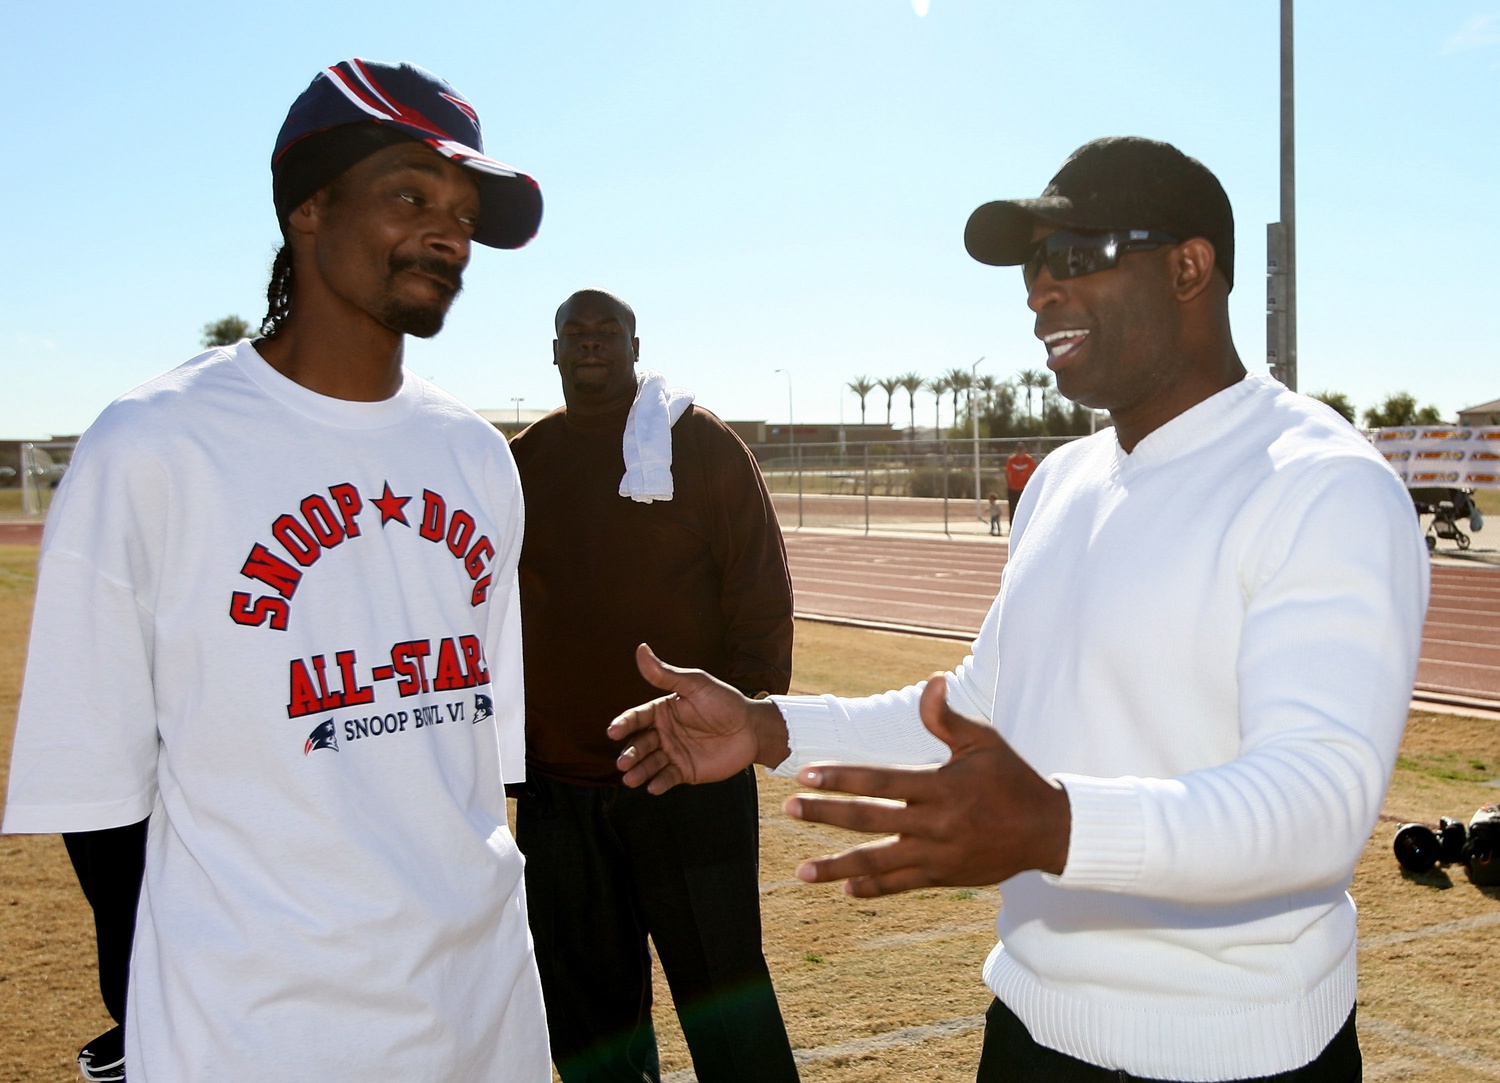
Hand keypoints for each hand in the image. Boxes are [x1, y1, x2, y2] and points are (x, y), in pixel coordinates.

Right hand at [609, 644, 789, 793]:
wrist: (752, 728)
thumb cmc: (724, 702)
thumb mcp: (695, 685)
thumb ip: (666, 675)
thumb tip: (640, 649)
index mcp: (662, 711)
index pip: (637, 717)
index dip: (624, 724)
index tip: (613, 731)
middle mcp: (663, 733)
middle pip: (640, 744)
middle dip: (630, 754)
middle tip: (623, 763)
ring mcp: (673, 753)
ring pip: (650, 763)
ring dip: (639, 771)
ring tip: (631, 779)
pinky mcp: (685, 771)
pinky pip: (668, 778)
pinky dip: (659, 783)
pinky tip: (653, 787)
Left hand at [785, 675, 1070, 896]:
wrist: (1048, 831)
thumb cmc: (1013, 779)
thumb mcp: (985, 742)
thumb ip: (948, 719)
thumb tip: (932, 682)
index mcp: (941, 787)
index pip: (880, 781)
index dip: (841, 777)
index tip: (807, 775)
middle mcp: (936, 824)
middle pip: (869, 820)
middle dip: (825, 815)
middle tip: (788, 810)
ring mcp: (938, 855)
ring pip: (879, 863)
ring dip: (837, 866)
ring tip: (801, 871)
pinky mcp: (944, 877)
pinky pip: (902, 885)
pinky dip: (873, 889)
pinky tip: (845, 888)